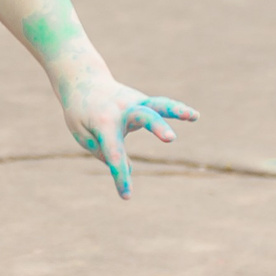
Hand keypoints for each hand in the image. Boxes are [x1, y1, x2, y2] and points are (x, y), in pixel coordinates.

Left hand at [58, 74, 198, 199]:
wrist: (83, 79)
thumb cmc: (80, 112)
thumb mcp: (82, 133)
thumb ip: (103, 151)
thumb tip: (128, 168)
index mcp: (104, 122)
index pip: (114, 153)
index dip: (121, 175)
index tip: (127, 196)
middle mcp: (122, 109)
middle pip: (143, 117)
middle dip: (157, 128)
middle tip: (170, 139)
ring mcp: (135, 101)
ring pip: (158, 104)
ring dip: (176, 111)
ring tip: (193, 116)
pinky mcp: (143, 100)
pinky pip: (162, 105)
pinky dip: (178, 109)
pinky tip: (195, 116)